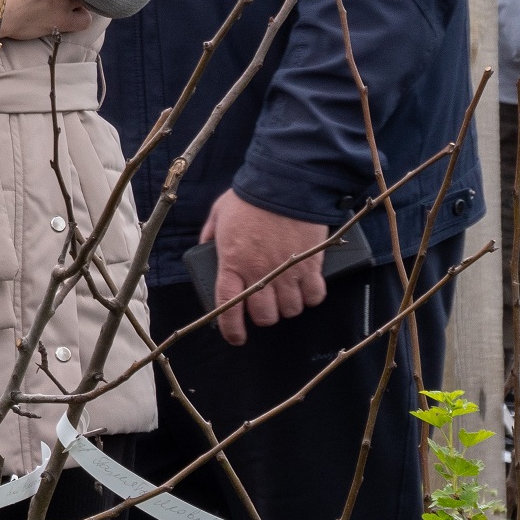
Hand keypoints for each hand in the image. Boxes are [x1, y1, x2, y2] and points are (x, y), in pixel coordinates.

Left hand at [198, 190, 331, 345]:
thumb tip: (205, 247)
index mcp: (233, 263)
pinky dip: (310, 297)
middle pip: (264, 315)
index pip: (228, 307)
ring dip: (286, 306)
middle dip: (263, 316)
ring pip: (290, 309)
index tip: (235, 336)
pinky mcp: (312, 265)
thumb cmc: (250, 197)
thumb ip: (210, 234)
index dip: (231, 328)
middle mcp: (260, 273)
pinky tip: (305, 288)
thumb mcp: (219, 213)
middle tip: (263, 305)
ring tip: (284, 293)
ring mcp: (288, 271)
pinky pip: (314, 296)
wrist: (285, 183)